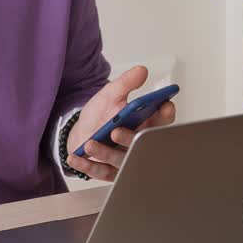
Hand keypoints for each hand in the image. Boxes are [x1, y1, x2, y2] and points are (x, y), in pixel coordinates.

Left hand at [65, 66, 175, 181]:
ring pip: (121, 160)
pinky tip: (76, 158)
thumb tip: (141, 70)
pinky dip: (88, 166)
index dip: (165, 115)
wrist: (82, 132)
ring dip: (105, 153)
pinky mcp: (109, 172)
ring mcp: (124, 159)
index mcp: (144, 124)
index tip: (165, 106)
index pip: (161, 121)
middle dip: (131, 138)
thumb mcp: (111, 94)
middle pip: (142, 144)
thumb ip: (126, 83)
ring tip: (90, 144)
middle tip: (116, 130)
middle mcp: (137, 143)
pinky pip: (101, 172)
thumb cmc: (101, 115)